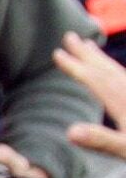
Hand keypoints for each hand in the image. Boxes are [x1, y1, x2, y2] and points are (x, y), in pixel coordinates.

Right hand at [57, 31, 125, 160]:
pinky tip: (116, 74)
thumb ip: (102, 140)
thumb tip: (70, 131)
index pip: (96, 80)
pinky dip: (118, 72)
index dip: (75, 67)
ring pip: (119, 72)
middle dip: (87, 54)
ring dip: (102, 60)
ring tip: (90, 47)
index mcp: (124, 103)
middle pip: (106, 69)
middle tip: (70, 37)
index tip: (58, 54)